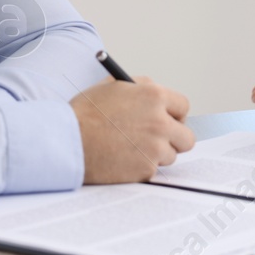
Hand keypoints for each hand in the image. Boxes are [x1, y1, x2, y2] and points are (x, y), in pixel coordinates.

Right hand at [70, 76, 195, 183]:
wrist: (68, 141)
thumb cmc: (86, 113)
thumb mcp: (114, 85)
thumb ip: (141, 87)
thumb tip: (156, 95)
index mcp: (154, 96)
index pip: (183, 107)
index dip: (174, 114)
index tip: (168, 119)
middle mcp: (160, 122)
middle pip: (186, 137)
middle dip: (174, 138)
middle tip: (159, 139)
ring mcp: (155, 148)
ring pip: (170, 155)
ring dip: (156, 154)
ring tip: (130, 148)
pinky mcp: (146, 170)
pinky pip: (152, 169)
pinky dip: (141, 167)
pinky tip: (122, 159)